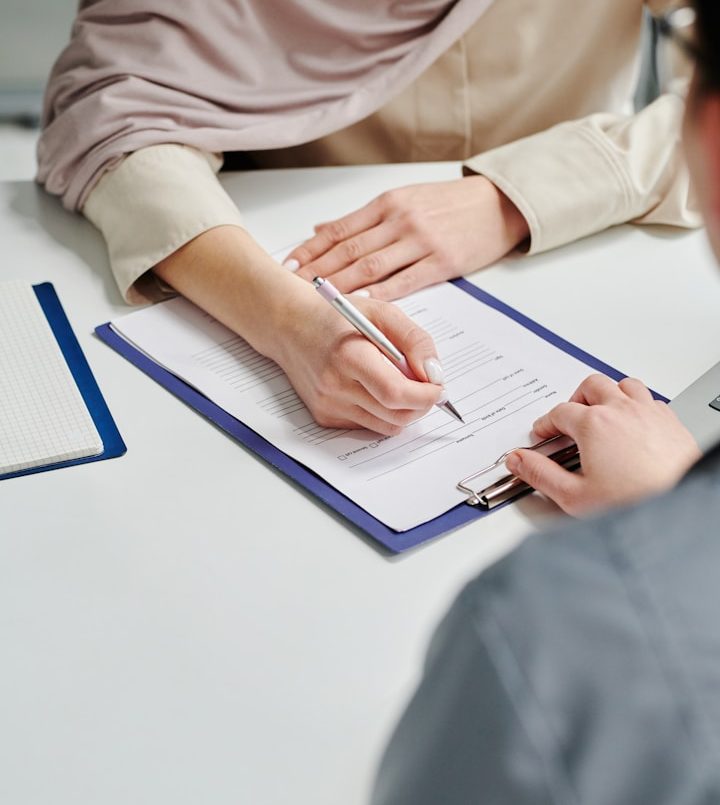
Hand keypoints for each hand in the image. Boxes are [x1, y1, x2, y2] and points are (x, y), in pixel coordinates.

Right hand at [153, 225, 441, 435]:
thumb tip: (435, 375)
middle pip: (395, 415)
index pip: (396, 394)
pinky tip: (371, 387)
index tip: (438, 387)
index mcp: (349, 356)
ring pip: (385, 426)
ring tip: (399, 382)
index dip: (425, 396)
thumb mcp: (382, 313)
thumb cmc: (337, 317)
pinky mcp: (324, 416)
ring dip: (403, 410)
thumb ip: (415, 341)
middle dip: (420, 405)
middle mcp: (335, 386)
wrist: (289, 325)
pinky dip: (381, 411)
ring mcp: (328, 405)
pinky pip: (368, 424)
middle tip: (426, 387)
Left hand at [285, 176, 529, 299]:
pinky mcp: (441, 262)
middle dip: (317, 272)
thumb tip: (321, 228)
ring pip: (370, 267)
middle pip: (348, 250)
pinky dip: (379, 295)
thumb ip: (363, 219)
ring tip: (317, 302)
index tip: (289, 266)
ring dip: (341, 286)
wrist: (499, 204)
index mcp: (387, 203)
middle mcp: (399, 220)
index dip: (311, 249)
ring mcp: (420, 241)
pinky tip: (360, 306)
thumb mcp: (404, 199)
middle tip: (292, 289)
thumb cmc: (450, 205)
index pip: (339, 230)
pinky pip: (404, 282)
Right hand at [504, 374, 700, 515]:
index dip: (546, 423)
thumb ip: (540, 474)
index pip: (559, 412)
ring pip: (623, 385)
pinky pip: (649, 399)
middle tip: (568, 419)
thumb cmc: (636, 501)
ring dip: (607, 394)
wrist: (680, 506)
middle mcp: (622, 410)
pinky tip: (632, 422)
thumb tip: (518, 461)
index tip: (543, 434)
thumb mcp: (574, 496)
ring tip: (600, 412)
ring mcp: (649, 412)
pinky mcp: (671, 421)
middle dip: (575, 400)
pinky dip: (636, 405)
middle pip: (591, 386)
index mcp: (594, 424)